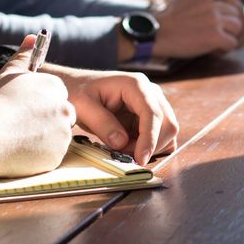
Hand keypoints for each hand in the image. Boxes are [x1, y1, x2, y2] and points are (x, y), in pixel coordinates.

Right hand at [0, 35, 76, 177]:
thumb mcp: (6, 74)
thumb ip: (23, 56)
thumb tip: (32, 37)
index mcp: (54, 87)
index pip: (56, 95)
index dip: (39, 103)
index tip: (23, 110)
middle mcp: (64, 108)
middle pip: (61, 115)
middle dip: (45, 121)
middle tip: (20, 125)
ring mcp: (63, 134)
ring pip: (57, 136)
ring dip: (43, 138)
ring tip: (16, 138)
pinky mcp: (57, 156)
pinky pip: (51, 155)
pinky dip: (39, 155)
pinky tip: (19, 151)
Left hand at [43, 67, 178, 164]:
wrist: (76, 87)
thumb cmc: (78, 92)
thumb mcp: (83, 107)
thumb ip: (102, 123)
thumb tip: (121, 142)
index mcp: (135, 85)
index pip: (152, 113)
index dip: (150, 138)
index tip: (140, 159)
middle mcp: (150, 92)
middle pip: (167, 124)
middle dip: (150, 145)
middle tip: (123, 154)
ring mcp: (153, 103)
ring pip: (167, 132)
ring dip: (149, 147)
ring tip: (122, 147)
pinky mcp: (150, 116)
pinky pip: (160, 136)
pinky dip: (150, 146)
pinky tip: (130, 146)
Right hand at [151, 0, 243, 58]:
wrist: (155, 34)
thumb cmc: (167, 21)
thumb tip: (221, 8)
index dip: (231, 3)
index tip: (223, 14)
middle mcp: (211, 2)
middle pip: (237, 12)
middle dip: (232, 24)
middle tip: (221, 34)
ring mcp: (214, 19)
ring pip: (238, 27)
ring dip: (231, 36)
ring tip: (217, 42)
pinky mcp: (214, 36)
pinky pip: (232, 43)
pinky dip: (225, 49)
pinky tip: (213, 50)